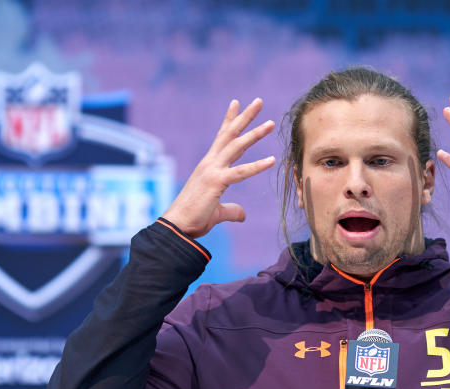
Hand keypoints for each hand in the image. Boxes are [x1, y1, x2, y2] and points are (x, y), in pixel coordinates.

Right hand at [161, 98, 274, 237]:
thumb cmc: (193, 219)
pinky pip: (240, 173)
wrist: (177, 227)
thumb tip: (243, 214)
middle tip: (258, 101)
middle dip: (245, 117)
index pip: (222, 138)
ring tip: (271, 123)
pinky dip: (257, 166)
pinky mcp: (215, 182)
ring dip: (254, 133)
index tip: (236, 103)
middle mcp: (210, 163)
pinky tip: (272, 160)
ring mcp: (212, 171)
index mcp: (209, 166)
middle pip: (230, 135)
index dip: (230, 120)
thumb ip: (231, 210)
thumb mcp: (217, 212)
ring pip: (236, 147)